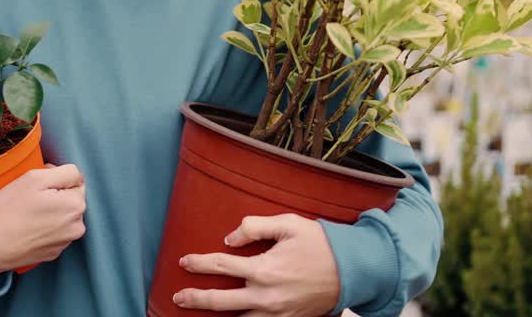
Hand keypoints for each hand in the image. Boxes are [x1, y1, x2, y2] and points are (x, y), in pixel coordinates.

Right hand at [0, 163, 85, 279]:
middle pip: (70, 199)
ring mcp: (65, 242)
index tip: (38, 186)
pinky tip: (28, 227)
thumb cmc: (8, 210)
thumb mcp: (35, 178)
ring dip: (51, 212)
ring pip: (62, 216)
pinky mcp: (54, 252)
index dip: (54, 178)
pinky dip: (44, 227)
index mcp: (75, 205)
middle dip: (55, 195)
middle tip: (30, 198)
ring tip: (27, 214)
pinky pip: (54, 232)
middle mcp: (77, 226)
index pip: (75, 180)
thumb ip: (64, 172)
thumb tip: (73, 175)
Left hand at [173, 214, 340, 315]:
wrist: (352, 270)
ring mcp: (277, 312)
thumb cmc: (320, 244)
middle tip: (179, 297)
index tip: (184, 262)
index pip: (220, 266)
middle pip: (220, 302)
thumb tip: (230, 237)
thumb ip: (255, 227)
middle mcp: (266, 295)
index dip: (199, 264)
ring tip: (201, 313)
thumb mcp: (288, 224)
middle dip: (196, 299)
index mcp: (264, 269)